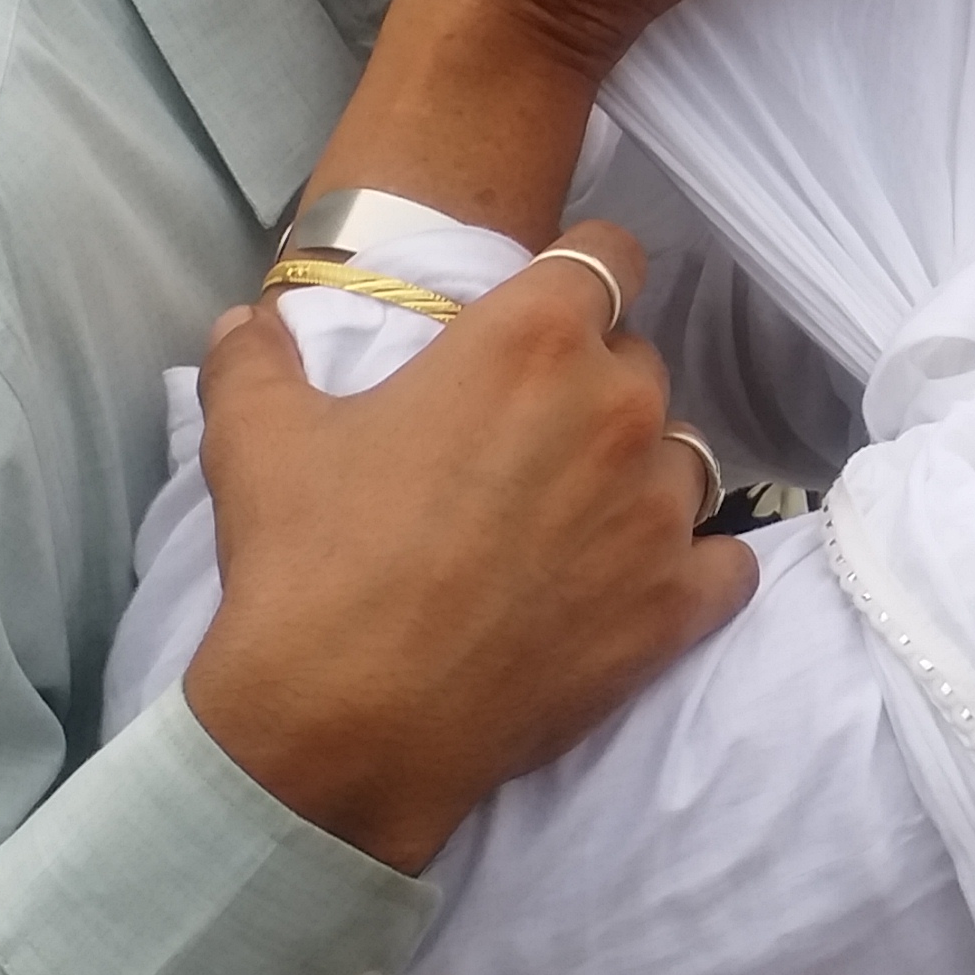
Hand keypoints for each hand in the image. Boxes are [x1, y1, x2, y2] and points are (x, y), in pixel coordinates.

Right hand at [184, 222, 755, 873]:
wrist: (348, 719)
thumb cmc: (309, 564)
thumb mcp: (258, 438)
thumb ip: (257, 359)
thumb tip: (246, 320)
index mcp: (530, 338)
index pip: (611, 254)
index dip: (584, 276)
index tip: (556, 310)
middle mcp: (616, 406)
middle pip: (640, 360)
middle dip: (594, 386)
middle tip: (530, 438)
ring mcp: (658, 508)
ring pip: (687, 455)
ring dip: (643, 472)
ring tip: (577, 516)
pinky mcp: (678, 603)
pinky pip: (728, 562)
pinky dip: (694, 568)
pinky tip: (643, 584)